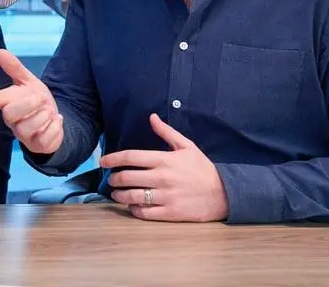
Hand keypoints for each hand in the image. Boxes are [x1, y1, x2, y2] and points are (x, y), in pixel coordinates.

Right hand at [0, 49, 63, 154]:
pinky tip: (56, 120)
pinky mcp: (38, 145)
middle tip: (41, 98)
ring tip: (50, 111)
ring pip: (26, 128)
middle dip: (28, 104)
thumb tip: (0, 52)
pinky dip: (54, 127)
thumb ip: (15, 68)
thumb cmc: (36, 101)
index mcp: (8, 104)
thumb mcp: (28, 82)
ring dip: (43, 116)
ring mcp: (24, 135)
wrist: (53, 120)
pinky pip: (44, 139)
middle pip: (10, 114)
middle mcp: (13, 121)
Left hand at [101, 113, 228, 221]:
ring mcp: (165, 196)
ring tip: (116, 193)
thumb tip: (151, 116)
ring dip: (119, 195)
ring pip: (132, 196)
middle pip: (127, 177)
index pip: (130, 157)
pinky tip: (132, 206)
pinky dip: (134, 209)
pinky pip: (144, 212)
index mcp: (164, 160)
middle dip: (114, 178)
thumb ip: (166, 132)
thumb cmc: (203, 168)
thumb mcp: (187, 146)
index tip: (103, 161)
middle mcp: (161, 178)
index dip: (112, 159)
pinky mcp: (170, 212)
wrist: (224, 193)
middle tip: (111, 179)